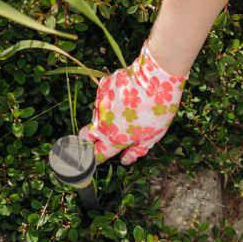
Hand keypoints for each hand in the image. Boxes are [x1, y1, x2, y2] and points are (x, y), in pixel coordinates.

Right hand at [80, 41, 187, 165]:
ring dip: (105, 118)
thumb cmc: (158, 110)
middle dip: (86, 141)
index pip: (95, 156)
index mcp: (114, 139)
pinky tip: (126, 96)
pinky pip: (102, 98)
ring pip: (96, 116)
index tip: (90, 162)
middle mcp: (101, 124)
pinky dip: (110, 101)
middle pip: (84, 137)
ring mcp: (99, 105)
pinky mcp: (101, 88)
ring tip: (127, 111)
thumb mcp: (153, 136)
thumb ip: (137, 150)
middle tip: (97, 140)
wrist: (156, 79)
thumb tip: (125, 160)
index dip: (91, 161)